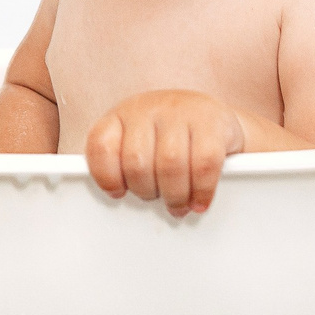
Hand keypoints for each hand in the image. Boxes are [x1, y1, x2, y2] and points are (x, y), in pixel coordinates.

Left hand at [84, 90, 245, 215]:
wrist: (213, 115)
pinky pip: (204, 164)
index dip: (106, 177)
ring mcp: (181, 111)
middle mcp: (149, 108)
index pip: (101, 146)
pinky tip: (200, 201)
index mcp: (121, 115)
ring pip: (170, 165)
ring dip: (174, 196)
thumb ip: (122, 163)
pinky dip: (201, 191)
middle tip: (158, 200)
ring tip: (179, 206)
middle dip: (146, 191)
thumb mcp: (139, 141)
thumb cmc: (168, 137)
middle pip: (136, 162)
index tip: (118, 193)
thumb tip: (118, 198)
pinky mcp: (213, 122)